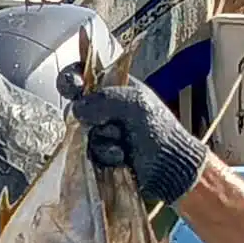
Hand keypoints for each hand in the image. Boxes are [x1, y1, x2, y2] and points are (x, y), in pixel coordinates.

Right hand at [67, 70, 207, 205]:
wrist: (170, 168)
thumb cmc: (159, 131)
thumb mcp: (135, 104)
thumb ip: (103, 98)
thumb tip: (76, 108)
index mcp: (116, 87)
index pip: (84, 74)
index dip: (73, 78)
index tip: (75, 87)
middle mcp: (106, 107)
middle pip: (77, 106)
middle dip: (90, 117)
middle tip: (108, 122)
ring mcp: (103, 131)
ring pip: (83, 132)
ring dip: (103, 139)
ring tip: (124, 144)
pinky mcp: (102, 154)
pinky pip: (90, 152)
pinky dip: (105, 155)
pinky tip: (122, 157)